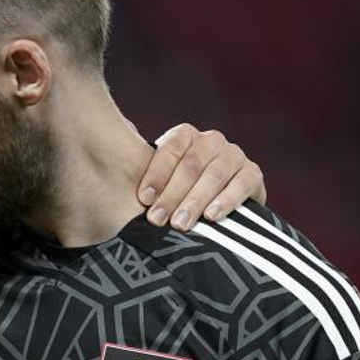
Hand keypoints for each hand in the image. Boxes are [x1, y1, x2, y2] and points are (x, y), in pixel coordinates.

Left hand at [138, 124, 265, 230]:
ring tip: (181, 224)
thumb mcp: (161, 176)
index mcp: (184, 135)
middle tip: (158, 220)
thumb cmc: (179, 188)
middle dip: (172, 195)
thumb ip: (138, 164)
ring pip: (213, 175)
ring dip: (195, 201)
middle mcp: (210, 140)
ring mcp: (233, 155)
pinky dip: (226, 200)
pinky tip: (212, 216)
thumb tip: (106, 145)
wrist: (222, 198)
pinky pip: (241, 184)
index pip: (169, 150)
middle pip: (190, 166)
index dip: (156, 174)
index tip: (143, 199)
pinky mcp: (253, 173)